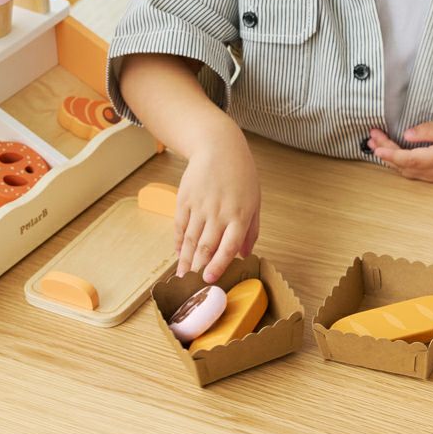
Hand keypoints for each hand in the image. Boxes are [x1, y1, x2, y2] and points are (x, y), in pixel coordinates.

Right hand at [173, 128, 259, 284]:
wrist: (218, 146)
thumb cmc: (241, 174)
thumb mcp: (254, 201)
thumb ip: (250, 230)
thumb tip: (243, 255)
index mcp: (239, 215)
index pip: (228, 247)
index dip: (218, 266)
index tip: (210, 281)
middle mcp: (218, 212)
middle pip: (206, 247)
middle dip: (198, 269)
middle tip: (191, 287)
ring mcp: (200, 205)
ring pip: (191, 239)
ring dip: (185, 260)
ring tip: (181, 276)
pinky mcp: (185, 199)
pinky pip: (180, 225)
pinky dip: (178, 241)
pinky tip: (178, 253)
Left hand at [368, 121, 432, 182]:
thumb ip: (429, 131)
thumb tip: (406, 134)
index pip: (409, 159)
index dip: (391, 154)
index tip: (377, 148)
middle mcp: (431, 170)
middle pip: (402, 163)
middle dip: (384, 150)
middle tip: (372, 136)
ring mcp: (430, 175)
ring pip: (403, 169)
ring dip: (388, 156)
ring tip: (374, 142)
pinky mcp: (430, 175)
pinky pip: (408, 170)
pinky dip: (396, 161)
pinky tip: (388, 152)